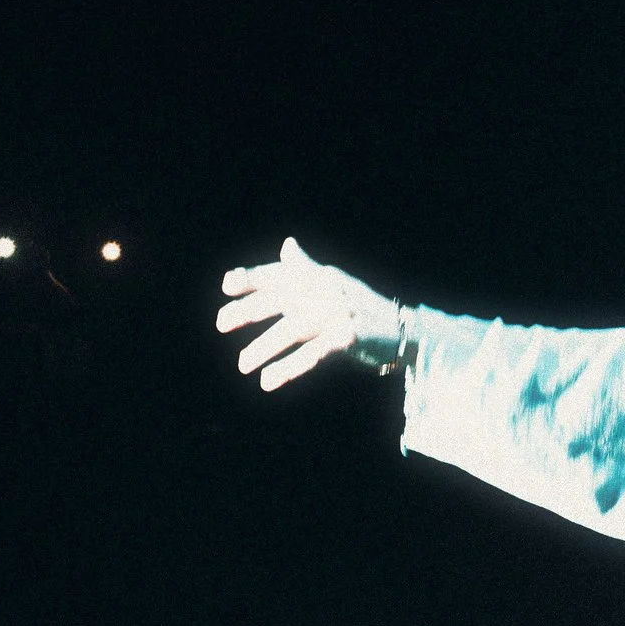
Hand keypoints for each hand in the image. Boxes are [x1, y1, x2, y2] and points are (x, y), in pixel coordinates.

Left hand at [217, 240, 407, 390]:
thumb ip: (306, 267)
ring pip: (291, 330)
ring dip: (263, 348)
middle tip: (221, 323)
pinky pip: (310, 355)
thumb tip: (288, 244)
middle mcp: (326, 290)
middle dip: (247, 310)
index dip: (252, 278)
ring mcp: (337, 314)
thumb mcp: (334, 283)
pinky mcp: (346, 339)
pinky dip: (287, 368)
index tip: (226, 286)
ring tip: (243, 365)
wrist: (403, 330)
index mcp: (319, 276)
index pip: (280, 273)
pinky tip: (268, 381)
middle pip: (279, 299)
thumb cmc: (362, 307)